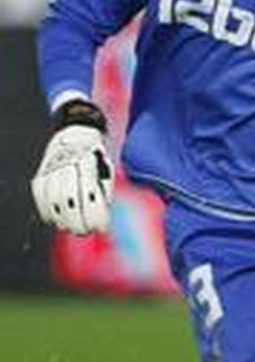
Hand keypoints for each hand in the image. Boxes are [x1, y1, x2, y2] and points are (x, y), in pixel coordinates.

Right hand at [32, 100, 113, 234]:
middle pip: (68, 197)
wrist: (77, 129)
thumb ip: (104, 190)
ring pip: (52, 198)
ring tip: (71, 228)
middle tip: (85, 231)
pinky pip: (39, 194)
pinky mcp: (41, 171)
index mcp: (88, 160)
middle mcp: (67, 162)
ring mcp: (51, 166)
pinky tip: (54, 220)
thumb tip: (104, 217)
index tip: (102, 227)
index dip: (95, 213)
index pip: (90, 191)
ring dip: (61, 218)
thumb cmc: (98, 154)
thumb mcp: (107, 168)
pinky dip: (45, 209)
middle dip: (76, 219)